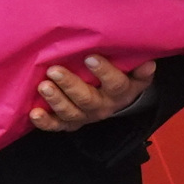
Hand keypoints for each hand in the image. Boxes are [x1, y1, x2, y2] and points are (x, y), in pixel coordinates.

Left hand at [31, 54, 154, 133]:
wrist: (115, 100)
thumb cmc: (122, 77)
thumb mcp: (135, 73)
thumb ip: (140, 68)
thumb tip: (149, 62)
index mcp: (120, 92)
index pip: (116, 85)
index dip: (105, 73)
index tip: (90, 58)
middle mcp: (102, 107)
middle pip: (88, 100)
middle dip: (70, 85)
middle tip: (54, 70)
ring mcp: (85, 116)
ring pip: (71, 113)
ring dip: (55, 100)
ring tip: (43, 86)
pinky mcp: (69, 123)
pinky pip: (57, 126)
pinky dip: (45, 122)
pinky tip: (34, 114)